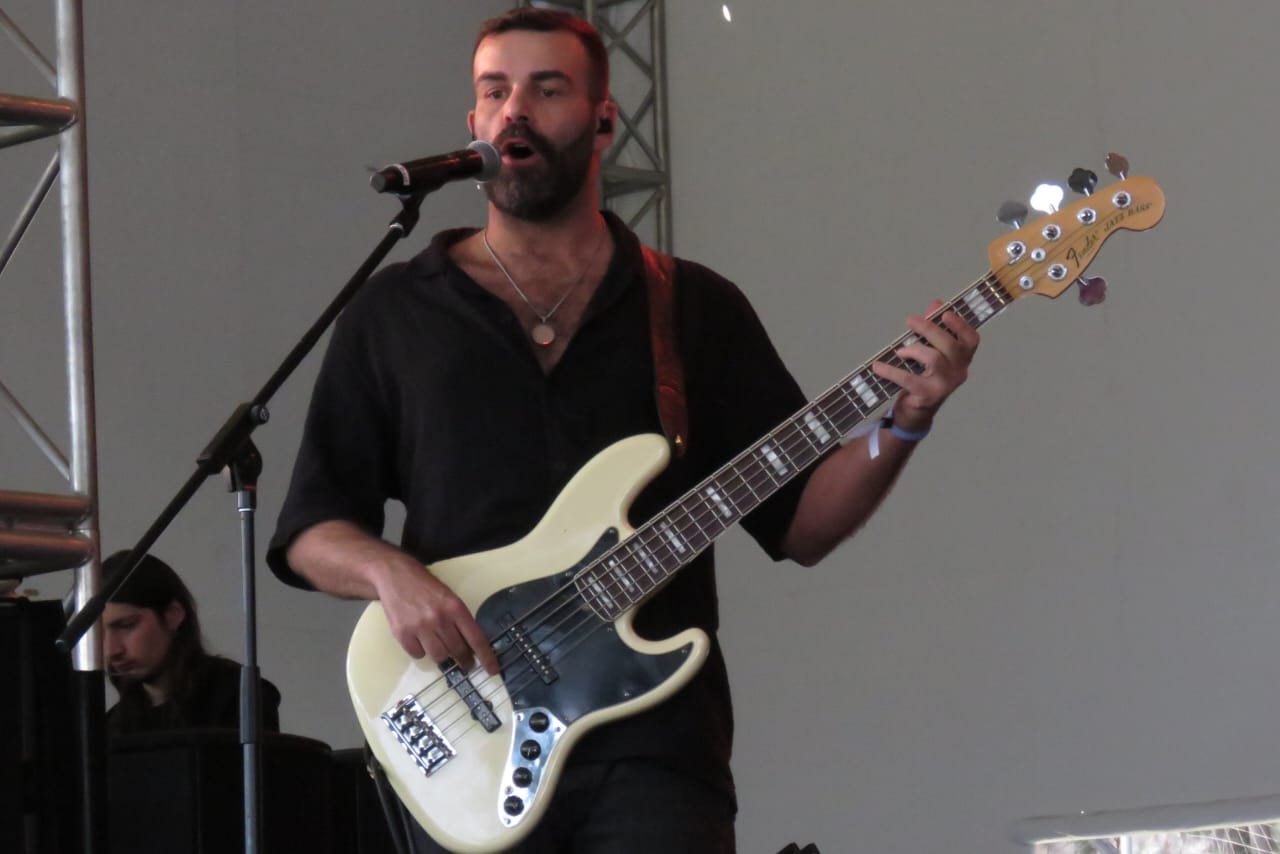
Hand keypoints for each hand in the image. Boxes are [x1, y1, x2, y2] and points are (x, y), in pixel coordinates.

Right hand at [373, 558, 499, 675]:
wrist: (396, 576)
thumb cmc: (426, 587)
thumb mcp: (450, 598)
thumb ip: (460, 620)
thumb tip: (471, 645)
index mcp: (455, 608)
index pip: (476, 638)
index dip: (486, 656)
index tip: (492, 669)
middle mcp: (439, 619)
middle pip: (457, 650)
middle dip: (464, 660)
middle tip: (466, 663)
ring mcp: (419, 627)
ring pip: (438, 656)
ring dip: (441, 655)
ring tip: (438, 644)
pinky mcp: (402, 634)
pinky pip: (418, 655)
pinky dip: (421, 651)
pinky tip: (419, 640)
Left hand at [870, 299, 978, 431]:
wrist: (917, 412)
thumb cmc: (924, 376)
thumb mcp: (930, 350)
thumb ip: (933, 328)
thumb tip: (935, 304)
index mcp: (962, 358)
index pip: (971, 340)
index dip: (960, 325)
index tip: (944, 313)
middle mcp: (959, 371)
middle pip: (949, 345)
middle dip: (929, 329)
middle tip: (910, 320)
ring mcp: (945, 385)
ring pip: (934, 359)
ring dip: (914, 349)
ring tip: (900, 351)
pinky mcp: (928, 396)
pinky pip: (909, 379)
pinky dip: (891, 371)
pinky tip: (878, 367)